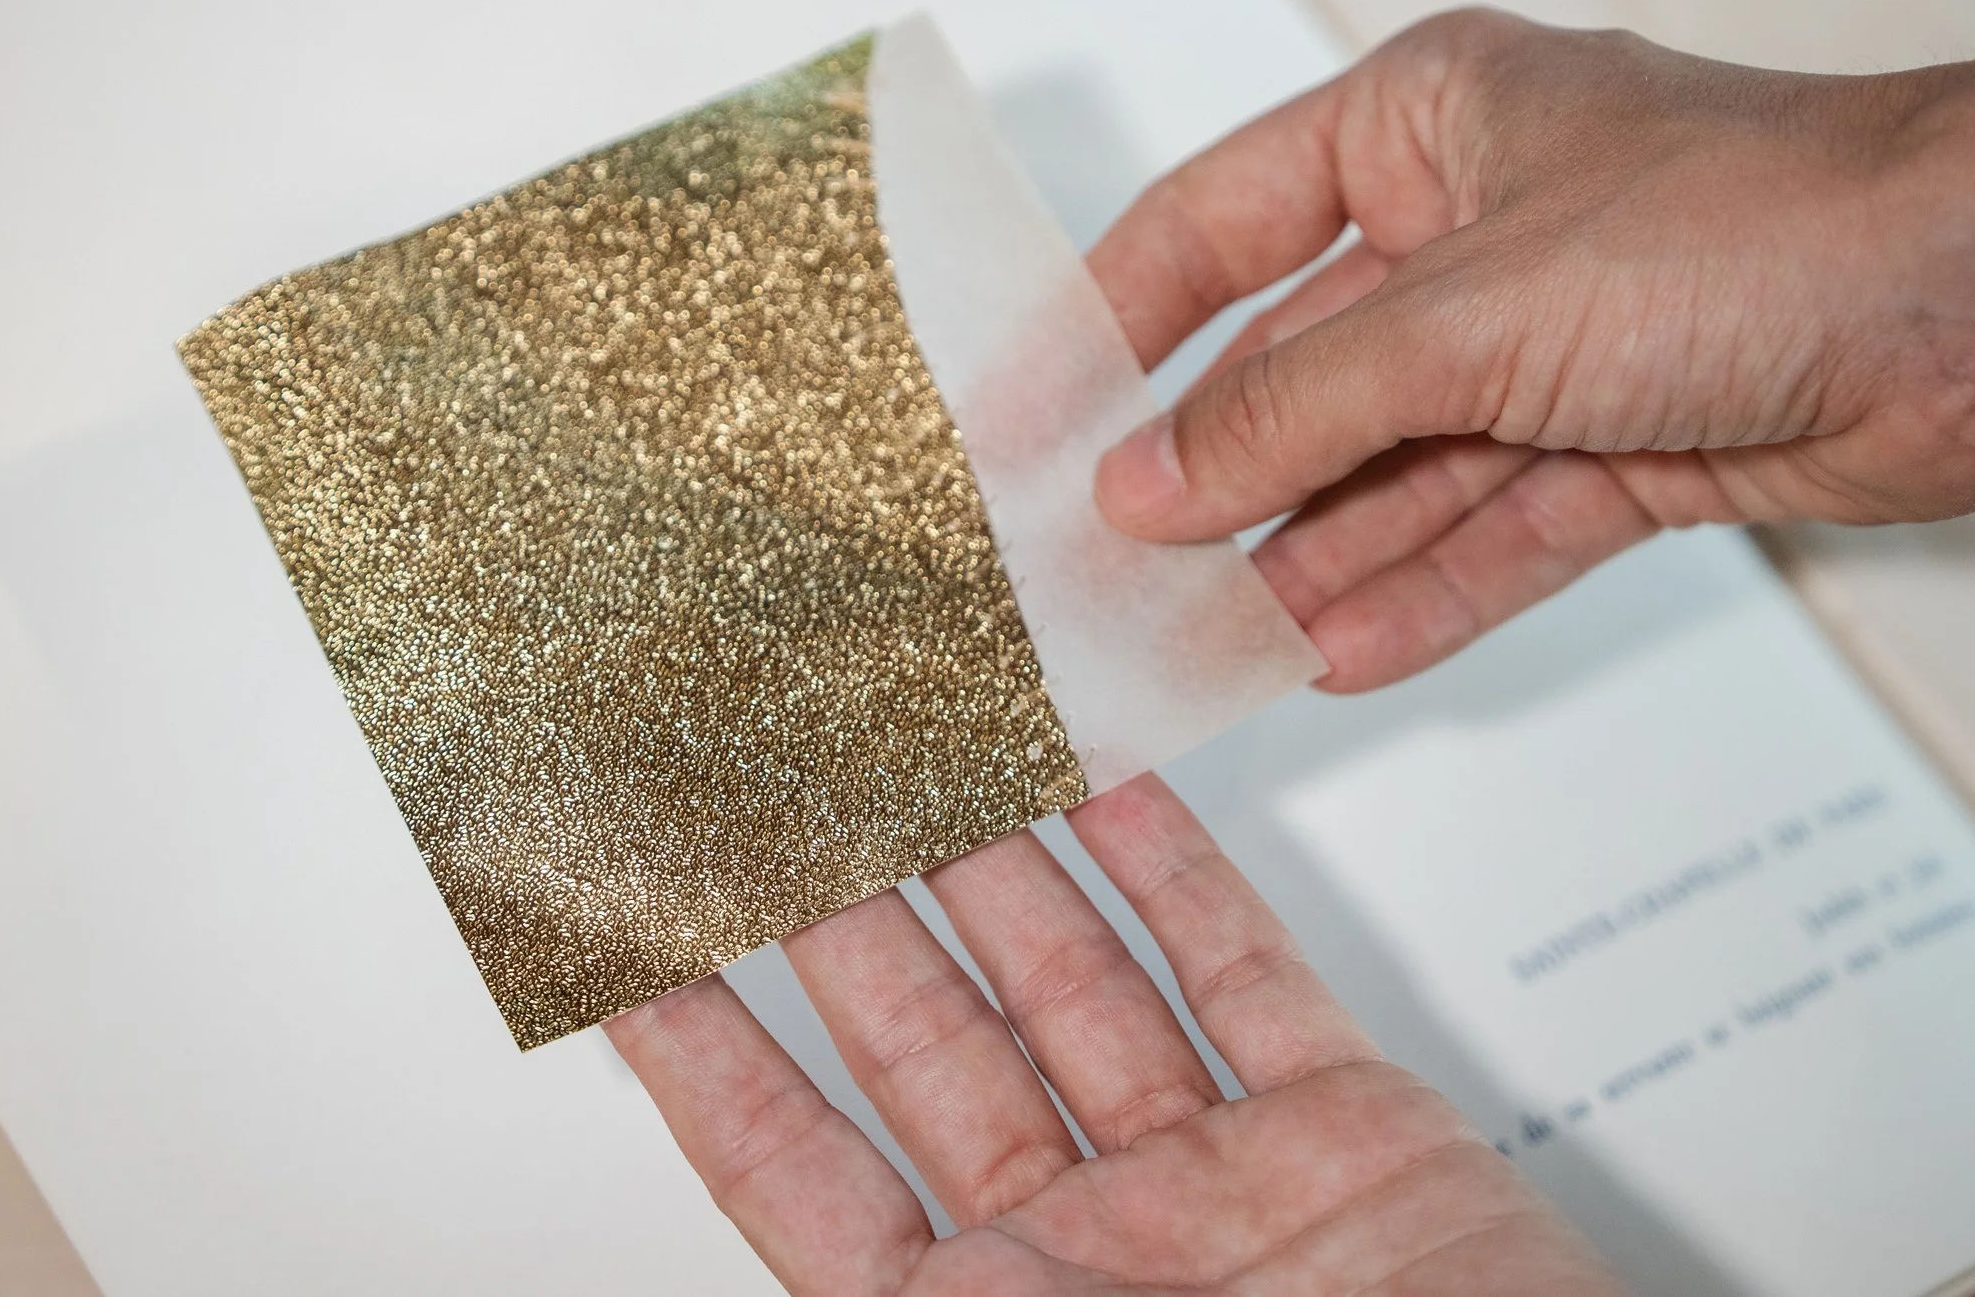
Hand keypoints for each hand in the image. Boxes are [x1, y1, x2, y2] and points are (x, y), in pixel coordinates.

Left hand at [608, 774, 1621, 1295]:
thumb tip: (822, 1268)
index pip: (795, 1169)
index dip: (704, 1050)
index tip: (626, 934)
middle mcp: (1087, 1255)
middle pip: (925, 1041)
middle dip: (841, 897)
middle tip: (767, 770)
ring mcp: (1216, 1187)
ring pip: (1072, 979)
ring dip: (991, 852)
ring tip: (909, 732)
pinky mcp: (1349, 1134)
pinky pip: (1241, 973)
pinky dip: (1178, 874)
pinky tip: (1110, 791)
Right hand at [1091, 0, 1974, 692]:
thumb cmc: (1737, 228)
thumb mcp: (1464, 315)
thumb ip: (1292, 411)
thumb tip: (1141, 489)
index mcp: (1418, 122)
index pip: (1211, 228)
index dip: (1104, 327)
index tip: (1012, 422)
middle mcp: (1474, 228)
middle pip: (1300, 369)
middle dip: (1213, 474)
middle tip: (1101, 571)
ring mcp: (1550, 344)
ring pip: (1393, 467)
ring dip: (1308, 556)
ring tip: (1200, 646)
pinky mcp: (1625, 444)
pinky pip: (1491, 527)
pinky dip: (1422, 589)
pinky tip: (1334, 654)